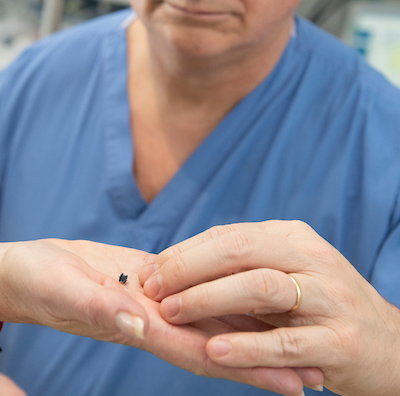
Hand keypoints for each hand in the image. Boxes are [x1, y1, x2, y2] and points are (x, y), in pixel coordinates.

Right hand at [0, 239, 318, 392]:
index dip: (245, 368)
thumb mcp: (65, 291)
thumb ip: (99, 308)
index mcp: (139, 325)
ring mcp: (161, 304)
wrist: (32, 272)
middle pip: (220, 344)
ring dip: (258, 335)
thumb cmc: (39, 282)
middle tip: (316, 373)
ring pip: (217, 321)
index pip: (200, 351)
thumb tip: (137, 322)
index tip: (289, 382)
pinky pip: (203, 295)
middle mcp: (158, 321)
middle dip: (266, 360)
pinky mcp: (159, 285)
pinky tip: (258, 303)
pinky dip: (232, 303)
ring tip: (302, 347)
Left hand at [139, 220, 399, 395]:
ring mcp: (329, 298)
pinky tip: (215, 351)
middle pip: (242, 249)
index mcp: (294, 238)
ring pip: (262, 287)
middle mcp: (313, 259)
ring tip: (173, 312)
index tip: (151, 269)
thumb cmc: (322, 306)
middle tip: (153, 287)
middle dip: (190, 267)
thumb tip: (179, 264)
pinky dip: (248, 346)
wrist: (388, 345)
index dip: (186, 251)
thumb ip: (247, 264)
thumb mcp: (289, 272)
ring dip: (210, 299)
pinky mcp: (340, 342)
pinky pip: (287, 343)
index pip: (231, 234)